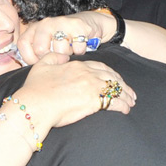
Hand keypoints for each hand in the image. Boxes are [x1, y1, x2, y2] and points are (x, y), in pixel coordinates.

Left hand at [17, 12, 115, 62]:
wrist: (85, 24)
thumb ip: (35, 54)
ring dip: (67, 55)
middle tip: (57, 56)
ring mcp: (62, 23)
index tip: (39, 62)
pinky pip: (77, 49)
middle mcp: (46, 23)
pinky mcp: (78, 26)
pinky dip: (79, 52)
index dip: (30, 58)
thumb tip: (30, 71)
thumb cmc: (62, 39)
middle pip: (40, 49)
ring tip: (69, 50)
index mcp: (35, 28)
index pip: (23, 44)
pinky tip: (78, 47)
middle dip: (50, 58)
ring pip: (60, 51)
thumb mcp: (46, 43)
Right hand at [18, 52, 135, 129]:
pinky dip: (122, 105)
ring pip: (115, 88)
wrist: (35, 105)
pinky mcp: (94, 101)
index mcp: (77, 65)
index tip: (115, 79)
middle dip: (122, 84)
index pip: (100, 67)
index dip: (110, 74)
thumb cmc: (35, 90)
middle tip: (129, 92)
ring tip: (131, 102)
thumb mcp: (41, 66)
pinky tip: (125, 110)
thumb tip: (63, 55)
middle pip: (111, 77)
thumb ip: (53, 57)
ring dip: (125, 95)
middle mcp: (87, 74)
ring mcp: (91, 87)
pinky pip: (114, 102)